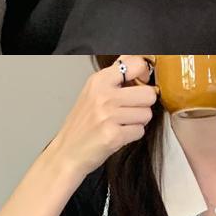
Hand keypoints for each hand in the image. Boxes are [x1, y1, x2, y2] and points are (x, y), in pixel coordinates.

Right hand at [56, 58, 157, 182]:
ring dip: (138, 122)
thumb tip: (140, 63)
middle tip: (130, 110)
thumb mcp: (93, 92)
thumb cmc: (81, 125)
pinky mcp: (113, 135)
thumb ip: (115, 77)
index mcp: (99, 80)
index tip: (141, 83)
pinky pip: (140, 131)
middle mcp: (103, 95)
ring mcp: (108, 115)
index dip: (145, 74)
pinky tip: (118, 134)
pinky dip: (132, 136)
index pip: (136, 64)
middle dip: (144, 105)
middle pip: (148, 94)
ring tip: (121, 124)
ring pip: (147, 114)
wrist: (66, 152)